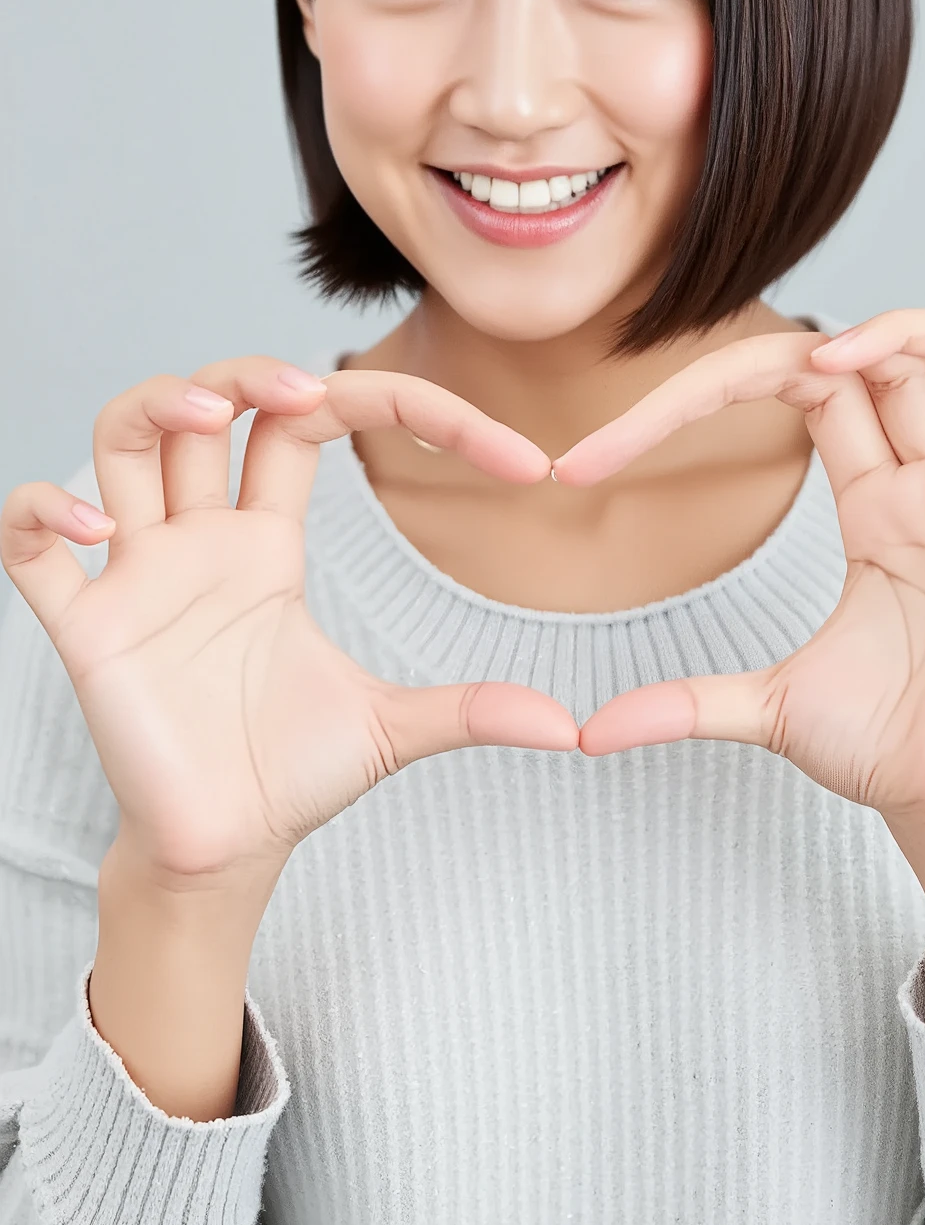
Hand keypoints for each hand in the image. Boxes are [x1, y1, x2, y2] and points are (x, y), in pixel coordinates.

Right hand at [1, 358, 574, 888]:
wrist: (223, 852)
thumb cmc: (287, 776)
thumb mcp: (392, 729)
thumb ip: (472, 710)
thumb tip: (570, 728)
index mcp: (267, 542)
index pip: (314, 423)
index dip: (409, 407)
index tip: (518, 458)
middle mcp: (199, 538)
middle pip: (204, 402)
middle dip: (244, 371)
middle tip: (308, 387)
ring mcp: (138, 574)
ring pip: (121, 438)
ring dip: (153, 403)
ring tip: (204, 413)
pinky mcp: (86, 628)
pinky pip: (29, 542)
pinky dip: (46, 510)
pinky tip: (99, 526)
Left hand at [553, 310, 924, 836]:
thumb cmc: (878, 750)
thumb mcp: (763, 708)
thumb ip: (682, 703)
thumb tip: (586, 734)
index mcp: (874, 503)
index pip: (803, 390)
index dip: (702, 397)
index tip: (589, 461)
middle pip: (889, 355)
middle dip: (816, 337)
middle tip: (717, 382)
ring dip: (922, 328)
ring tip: (847, 351)